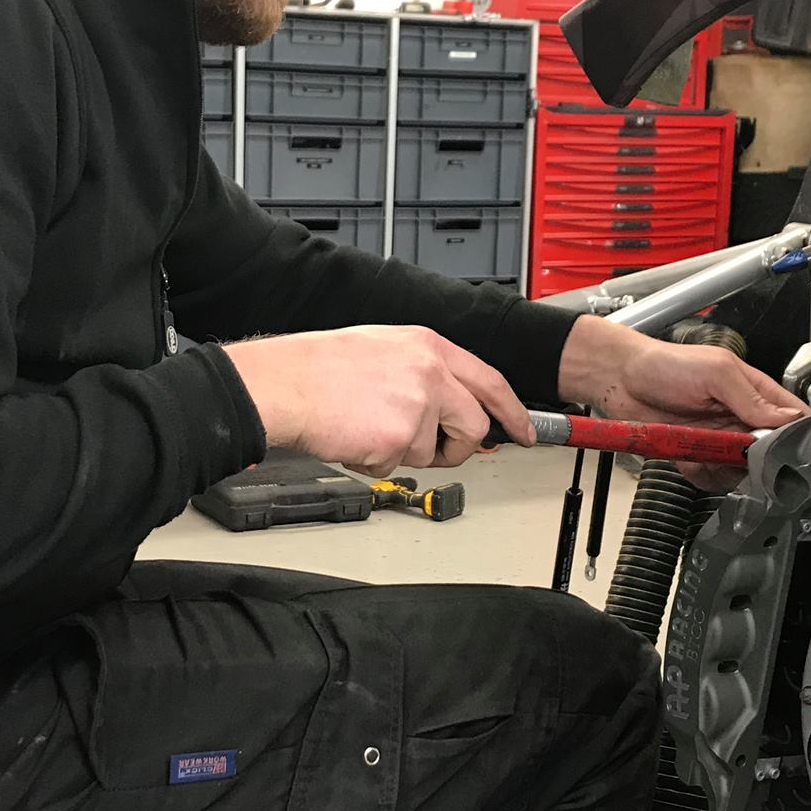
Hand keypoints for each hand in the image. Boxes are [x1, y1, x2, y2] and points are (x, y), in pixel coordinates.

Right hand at [223, 325, 535, 475]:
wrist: (285, 385)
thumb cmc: (319, 368)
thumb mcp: (382, 348)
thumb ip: (422, 371)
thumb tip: (446, 401)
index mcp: (428, 346)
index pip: (491, 381)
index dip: (513, 410)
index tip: (524, 430)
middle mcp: (430, 372)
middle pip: (475, 424)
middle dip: (457, 447)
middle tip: (435, 451)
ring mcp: (418, 405)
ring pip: (435, 451)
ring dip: (405, 452)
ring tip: (370, 430)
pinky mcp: (401, 437)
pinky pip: (401, 464)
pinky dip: (377, 461)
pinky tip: (355, 438)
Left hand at [557, 316, 804, 486]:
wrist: (619, 379)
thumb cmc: (665, 364)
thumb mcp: (716, 372)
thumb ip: (752, 398)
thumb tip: (788, 419)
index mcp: (754, 392)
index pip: (792, 418)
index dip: (796, 437)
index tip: (788, 451)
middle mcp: (740, 418)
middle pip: (769, 453)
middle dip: (757, 461)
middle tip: (739, 457)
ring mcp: (720, 439)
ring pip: (742, 472)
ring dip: (727, 471)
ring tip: (708, 454)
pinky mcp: (697, 455)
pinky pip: (712, 479)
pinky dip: (703, 476)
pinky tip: (691, 461)